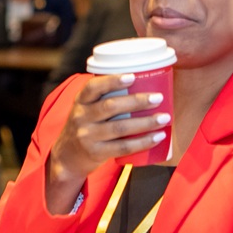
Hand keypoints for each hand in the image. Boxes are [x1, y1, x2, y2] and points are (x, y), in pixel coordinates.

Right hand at [46, 74, 169, 211]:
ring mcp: (87, 136)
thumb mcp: (86, 109)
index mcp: (80, 101)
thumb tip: (144, 83)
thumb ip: (104, 98)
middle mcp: (81, 117)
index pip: (93, 87)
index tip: (132, 76)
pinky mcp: (96, 152)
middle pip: (110, 106)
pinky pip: (123, 147)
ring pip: (120, 127)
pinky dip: (143, 142)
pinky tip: (158, 137)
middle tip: (158, 98)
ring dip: (146, 122)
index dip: (112, 81)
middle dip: (137, 101)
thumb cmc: (86, 126)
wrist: (67, 156)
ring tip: (165, 118)